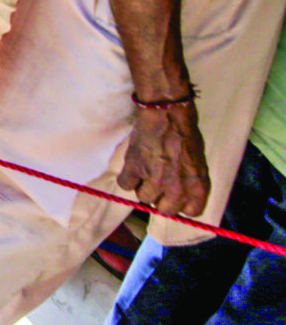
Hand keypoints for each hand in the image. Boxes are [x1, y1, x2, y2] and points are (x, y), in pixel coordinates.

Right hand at [118, 102, 210, 216]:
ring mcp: (154, 180)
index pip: (192, 211)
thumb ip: (192, 181)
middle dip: (161, 199)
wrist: (167, 113)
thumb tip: (183, 191)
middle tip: (159, 185)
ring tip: (145, 173)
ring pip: (144, 198)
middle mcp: (176, 188)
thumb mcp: (199, 161)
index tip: (178, 196)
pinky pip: (125, 185)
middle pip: (165, 210)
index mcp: (197, 186)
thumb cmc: (186, 133)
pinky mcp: (134, 168)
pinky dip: (128, 178)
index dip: (183, 203)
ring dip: (143, 187)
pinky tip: (133, 169)